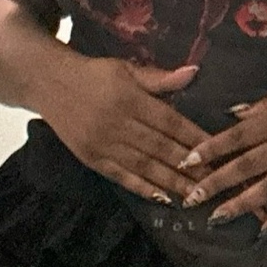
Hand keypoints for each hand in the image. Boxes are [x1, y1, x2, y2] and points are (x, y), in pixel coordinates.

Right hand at [39, 57, 211, 204]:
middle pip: (161, 148)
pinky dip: (142, 188)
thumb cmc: (93, 74)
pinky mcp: (91, 158)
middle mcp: (118, 123)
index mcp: (130, 99)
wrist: (47, 82)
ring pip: (144, 166)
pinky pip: (121, 176)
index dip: (195, 138)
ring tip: (196, 195)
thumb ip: (159, 77)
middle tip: (215, 181)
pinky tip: (163, 198)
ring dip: (172, 182)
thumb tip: (193, 73)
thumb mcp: (125, 68)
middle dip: (190, 166)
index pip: (171, 122)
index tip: (219, 151)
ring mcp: (104, 144)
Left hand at [176, 65, 266, 233]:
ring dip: (240, 204)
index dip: (209, 149)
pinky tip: (265, 230)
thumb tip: (234, 115)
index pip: (235, 136)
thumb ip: (266, 104)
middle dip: (214, 183)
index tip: (186, 161)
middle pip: (245, 165)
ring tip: (217, 218)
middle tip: (189, 198)